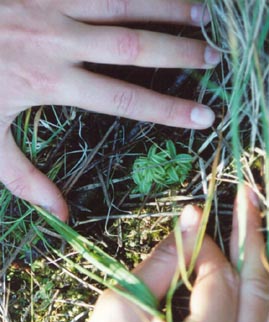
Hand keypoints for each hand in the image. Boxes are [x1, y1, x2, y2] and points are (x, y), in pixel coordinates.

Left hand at [0, 1, 219, 220]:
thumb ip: (24, 179)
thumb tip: (61, 214)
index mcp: (49, 80)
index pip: (123, 98)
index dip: (166, 108)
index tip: (202, 115)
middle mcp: (58, 40)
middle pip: (132, 44)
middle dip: (178, 50)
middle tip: (213, 57)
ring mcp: (52, 5)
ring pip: (122, 3)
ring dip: (165, 7)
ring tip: (202, 17)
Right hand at [48, 187, 268, 321]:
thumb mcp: (124, 304)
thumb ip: (166, 259)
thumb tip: (190, 219)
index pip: (219, 281)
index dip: (205, 245)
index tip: (192, 221)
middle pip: (257, 293)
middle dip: (250, 237)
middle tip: (248, 197)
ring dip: (261, 271)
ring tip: (253, 232)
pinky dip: (262, 309)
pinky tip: (255, 280)